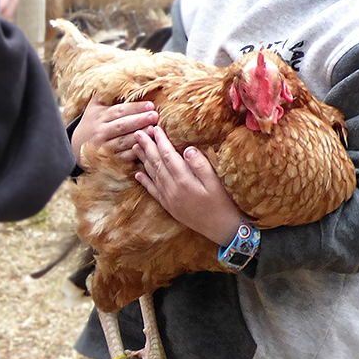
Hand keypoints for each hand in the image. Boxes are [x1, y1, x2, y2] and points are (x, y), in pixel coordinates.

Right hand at [72, 98, 159, 166]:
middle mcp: (101, 131)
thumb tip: (119, 76)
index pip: (120, 111)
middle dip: (139, 120)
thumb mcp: (94, 105)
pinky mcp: (108, 160)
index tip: (151, 105)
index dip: (135, 108)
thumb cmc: (92, 121)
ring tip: (153, 131)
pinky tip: (145, 148)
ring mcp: (104, 147)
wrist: (76, 146)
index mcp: (100, 116)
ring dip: (139, 137)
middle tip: (155, 116)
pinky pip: (122, 157)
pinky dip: (133, 154)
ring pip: (123, 142)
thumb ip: (106, 94)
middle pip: (122, 125)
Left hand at [133, 125, 242, 243]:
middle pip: (156, 163)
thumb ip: (200, 165)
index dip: (160, 141)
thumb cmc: (222, 204)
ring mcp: (169, 199)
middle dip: (147, 147)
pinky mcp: (169, 206)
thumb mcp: (216, 182)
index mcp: (184, 181)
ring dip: (143, 160)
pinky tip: (137, 173)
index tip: (155, 128)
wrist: (221, 230)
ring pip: (152, 175)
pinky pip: (153, 191)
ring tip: (135, 147)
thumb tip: (187, 149)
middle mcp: (172, 189)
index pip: (168, 155)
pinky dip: (144, 181)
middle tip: (137, 132)